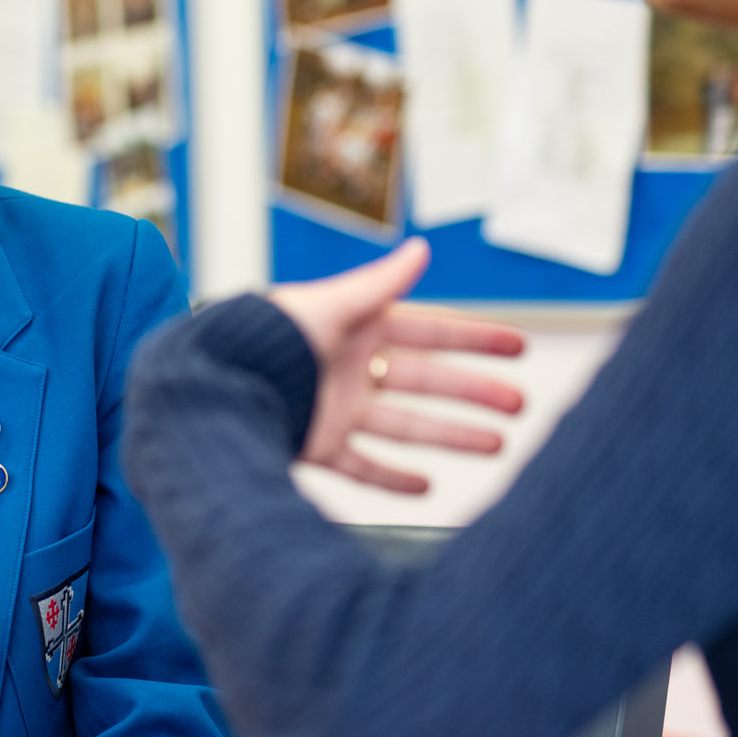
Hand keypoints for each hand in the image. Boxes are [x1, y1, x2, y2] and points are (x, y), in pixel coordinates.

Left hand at [267, 239, 526, 494]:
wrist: (218, 383)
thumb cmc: (268, 337)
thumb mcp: (330, 306)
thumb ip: (378, 284)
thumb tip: (421, 249)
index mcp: (358, 327)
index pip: (431, 331)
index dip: (475, 338)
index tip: (519, 347)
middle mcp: (352, 368)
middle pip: (428, 381)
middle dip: (475, 392)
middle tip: (519, 405)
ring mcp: (337, 409)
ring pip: (406, 425)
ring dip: (452, 434)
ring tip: (497, 445)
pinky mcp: (317, 444)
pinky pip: (362, 466)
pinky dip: (393, 478)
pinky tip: (427, 487)